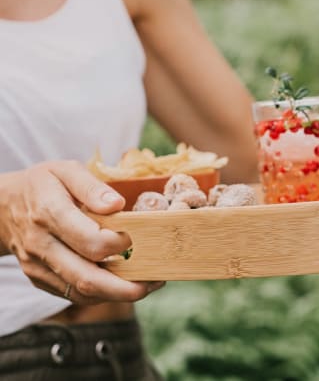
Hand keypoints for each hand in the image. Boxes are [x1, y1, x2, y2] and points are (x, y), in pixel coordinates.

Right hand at [0, 160, 163, 303]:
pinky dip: (101, 294)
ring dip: (117, 295)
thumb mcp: (65, 171)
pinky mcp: (41, 279)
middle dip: (125, 287)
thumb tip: (118, 205)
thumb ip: (92, 187)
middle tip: (156, 281)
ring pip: (81, 292)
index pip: (90, 240)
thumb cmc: (43, 184)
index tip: (141, 237)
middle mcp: (42, 245)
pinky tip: (123, 285)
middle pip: (86, 277)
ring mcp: (39, 266)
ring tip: (148, 285)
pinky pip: (73, 294)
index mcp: (50, 213)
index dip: (120, 244)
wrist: (4, 207)